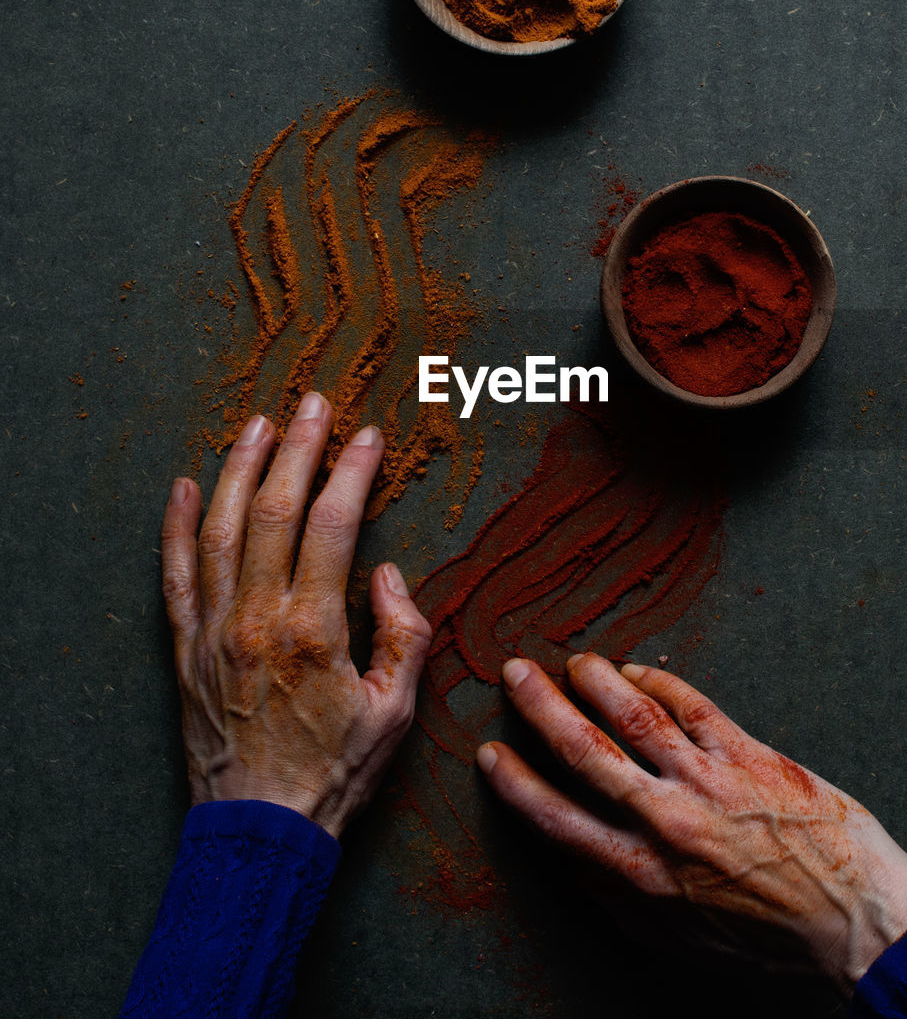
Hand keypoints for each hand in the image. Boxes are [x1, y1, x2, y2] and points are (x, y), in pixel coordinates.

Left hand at [160, 392, 432, 837]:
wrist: (260, 830)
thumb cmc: (336, 771)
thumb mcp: (396, 710)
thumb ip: (403, 634)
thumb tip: (388, 574)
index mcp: (313, 630)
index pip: (333, 525)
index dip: (352, 472)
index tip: (369, 436)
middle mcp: (256, 619)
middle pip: (273, 510)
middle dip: (297, 449)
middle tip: (313, 405)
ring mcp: (214, 630)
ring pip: (220, 530)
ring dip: (239, 469)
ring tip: (257, 424)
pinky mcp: (187, 648)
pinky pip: (175, 575)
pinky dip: (176, 526)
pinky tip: (185, 486)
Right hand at [477, 653, 906, 991]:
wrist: (858, 924)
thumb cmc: (770, 940)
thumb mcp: (681, 940)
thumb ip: (623, 898)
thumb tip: (575, 860)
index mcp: (641, 874)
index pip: (557, 818)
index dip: (515, 782)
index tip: (489, 753)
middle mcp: (665, 821)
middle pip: (584, 750)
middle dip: (540, 707)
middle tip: (514, 673)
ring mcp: (707, 782)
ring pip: (634, 715)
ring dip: (595, 681)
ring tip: (573, 661)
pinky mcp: (749, 755)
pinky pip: (692, 705)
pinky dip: (659, 680)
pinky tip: (637, 668)